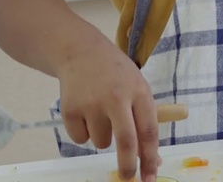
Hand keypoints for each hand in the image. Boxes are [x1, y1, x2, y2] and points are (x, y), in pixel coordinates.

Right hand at [56, 40, 160, 181]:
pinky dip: (83, 133)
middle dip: (128, 166)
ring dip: (103, 138)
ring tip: (101, 114)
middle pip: (126, 141)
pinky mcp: (70, 110)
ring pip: (101, 142)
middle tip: (128, 178)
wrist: (81, 53)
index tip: (151, 176)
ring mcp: (92, 104)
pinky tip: (85, 112)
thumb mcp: (138, 88)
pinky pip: (80, 139)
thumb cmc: (117, 75)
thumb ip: (145, 121)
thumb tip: (153, 161)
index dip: (150, 157)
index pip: (149, 130)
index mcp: (139, 92)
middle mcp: (117, 98)